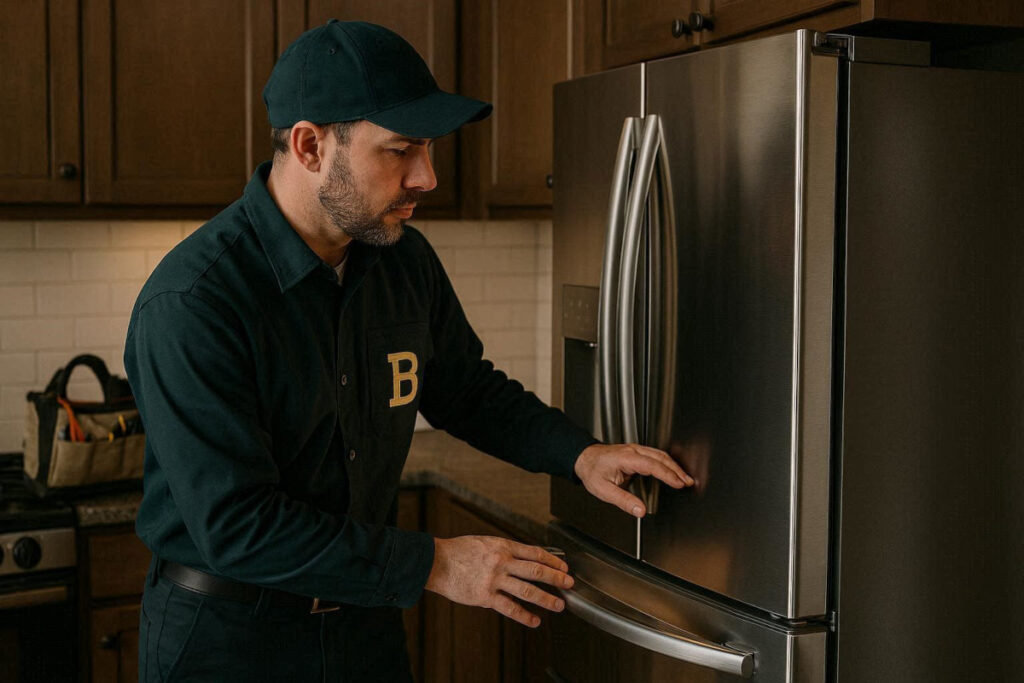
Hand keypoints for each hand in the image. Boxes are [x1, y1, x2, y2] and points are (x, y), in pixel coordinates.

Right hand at [424, 535, 573, 627]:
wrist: (436, 562)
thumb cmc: (458, 551)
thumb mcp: (485, 542)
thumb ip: (504, 550)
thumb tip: (522, 557)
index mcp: (503, 546)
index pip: (535, 553)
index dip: (553, 561)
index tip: (563, 567)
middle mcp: (502, 562)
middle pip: (536, 570)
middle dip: (556, 578)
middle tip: (569, 584)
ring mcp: (494, 580)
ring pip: (527, 590)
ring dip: (546, 598)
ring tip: (559, 605)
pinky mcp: (485, 596)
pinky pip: (509, 608)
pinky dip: (524, 615)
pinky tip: (534, 620)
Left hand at [574, 443, 693, 517]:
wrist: (583, 458)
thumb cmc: (592, 471)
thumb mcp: (604, 490)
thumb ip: (623, 500)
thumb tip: (640, 510)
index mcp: (626, 458)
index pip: (653, 465)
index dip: (668, 475)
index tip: (679, 483)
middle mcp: (633, 451)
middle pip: (661, 458)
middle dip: (677, 470)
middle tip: (688, 482)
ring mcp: (635, 449)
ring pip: (660, 455)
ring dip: (674, 466)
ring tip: (685, 478)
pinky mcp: (636, 452)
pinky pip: (655, 455)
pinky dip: (667, 463)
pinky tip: (672, 470)